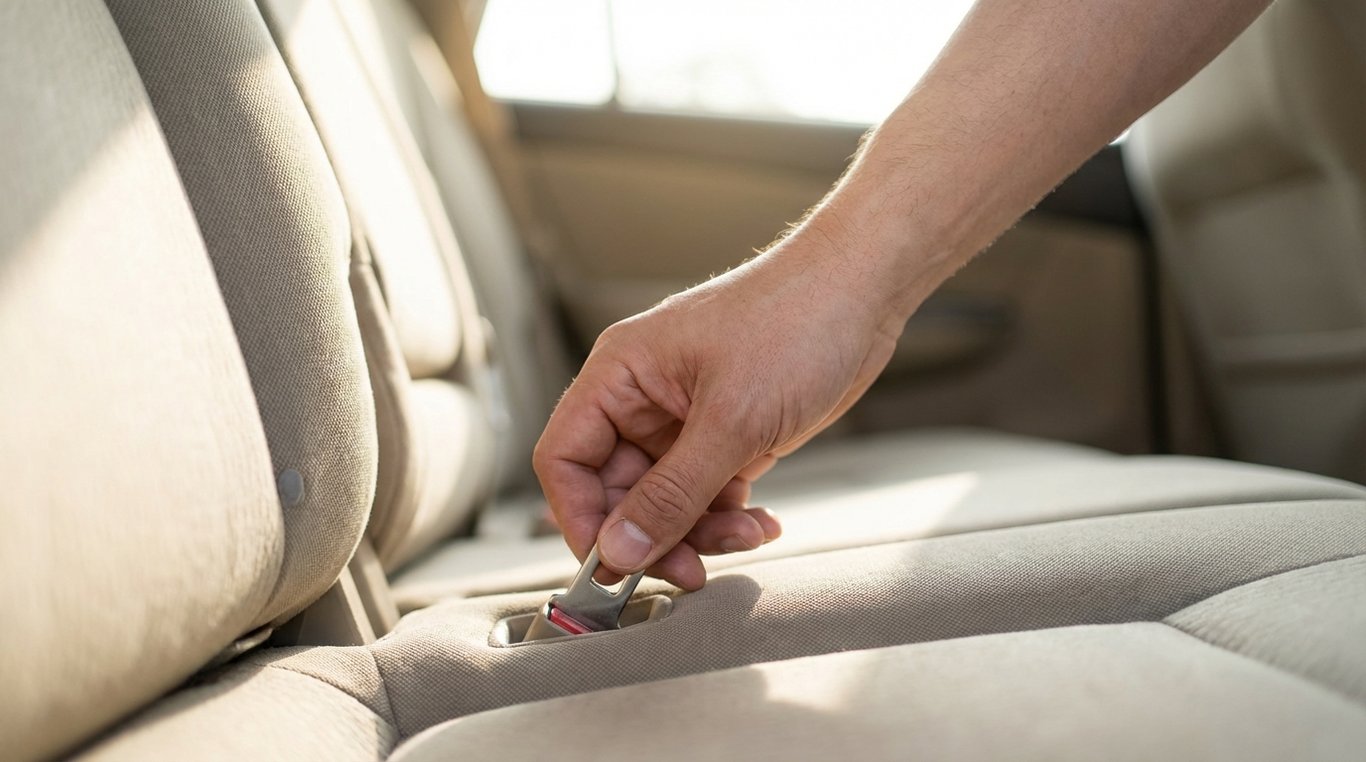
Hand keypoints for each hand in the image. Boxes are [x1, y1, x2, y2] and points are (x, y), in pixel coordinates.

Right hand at [533, 242, 903, 588]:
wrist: (863, 292)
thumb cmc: (795, 320)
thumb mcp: (732, 419)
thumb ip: (672, 493)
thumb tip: (619, 550)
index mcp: (621, 374)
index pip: (565, 458)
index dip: (579, 517)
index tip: (612, 563)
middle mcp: (643, 398)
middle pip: (616, 491)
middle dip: (654, 535)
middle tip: (691, 569)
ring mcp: (685, 419)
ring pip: (665, 502)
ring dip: (701, 531)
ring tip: (747, 533)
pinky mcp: (726, 434)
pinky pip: (707, 494)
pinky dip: (730, 516)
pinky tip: (764, 521)